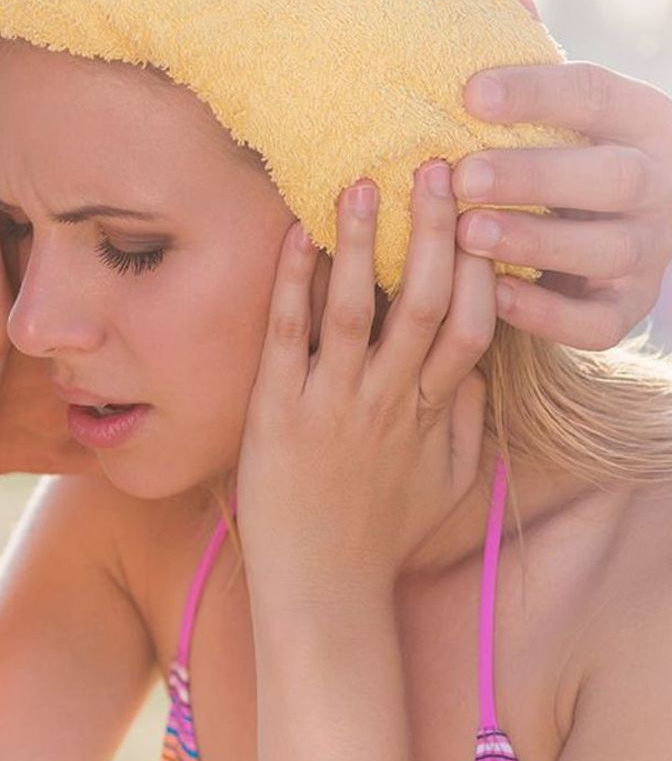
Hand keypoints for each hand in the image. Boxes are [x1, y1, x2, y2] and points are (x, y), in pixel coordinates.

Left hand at [237, 162, 494, 593]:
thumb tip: (480, 368)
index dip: (483, 264)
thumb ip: (468, 424)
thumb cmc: (379, 537)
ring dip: (362, 244)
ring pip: (358, 310)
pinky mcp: (277, 414)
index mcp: (433, 414)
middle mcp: (390, 402)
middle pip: (427, 303)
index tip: (484, 210)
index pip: (473, 325)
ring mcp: (333, 406)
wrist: (322, 594)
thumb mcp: (445, 484)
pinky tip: (291, 235)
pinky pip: (287, 337)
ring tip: (364, 184)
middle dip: (435, 232)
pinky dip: (289, 283)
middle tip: (437, 166)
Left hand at [455, 61, 671, 349]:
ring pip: (605, 248)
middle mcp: (657, 182)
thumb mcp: (561, 105)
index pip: (594, 94)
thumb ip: (529, 54)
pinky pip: (597, 321)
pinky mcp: (626, 307)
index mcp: (638, 119)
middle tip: (463, 175)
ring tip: (467, 233)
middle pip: (608, 175)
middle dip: (533, 175)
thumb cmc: (566, 151)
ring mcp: (649, 250)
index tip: (468, 91)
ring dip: (534, 241)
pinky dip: (548, 312)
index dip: (534, 93)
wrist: (621, 229)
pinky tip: (495, 294)